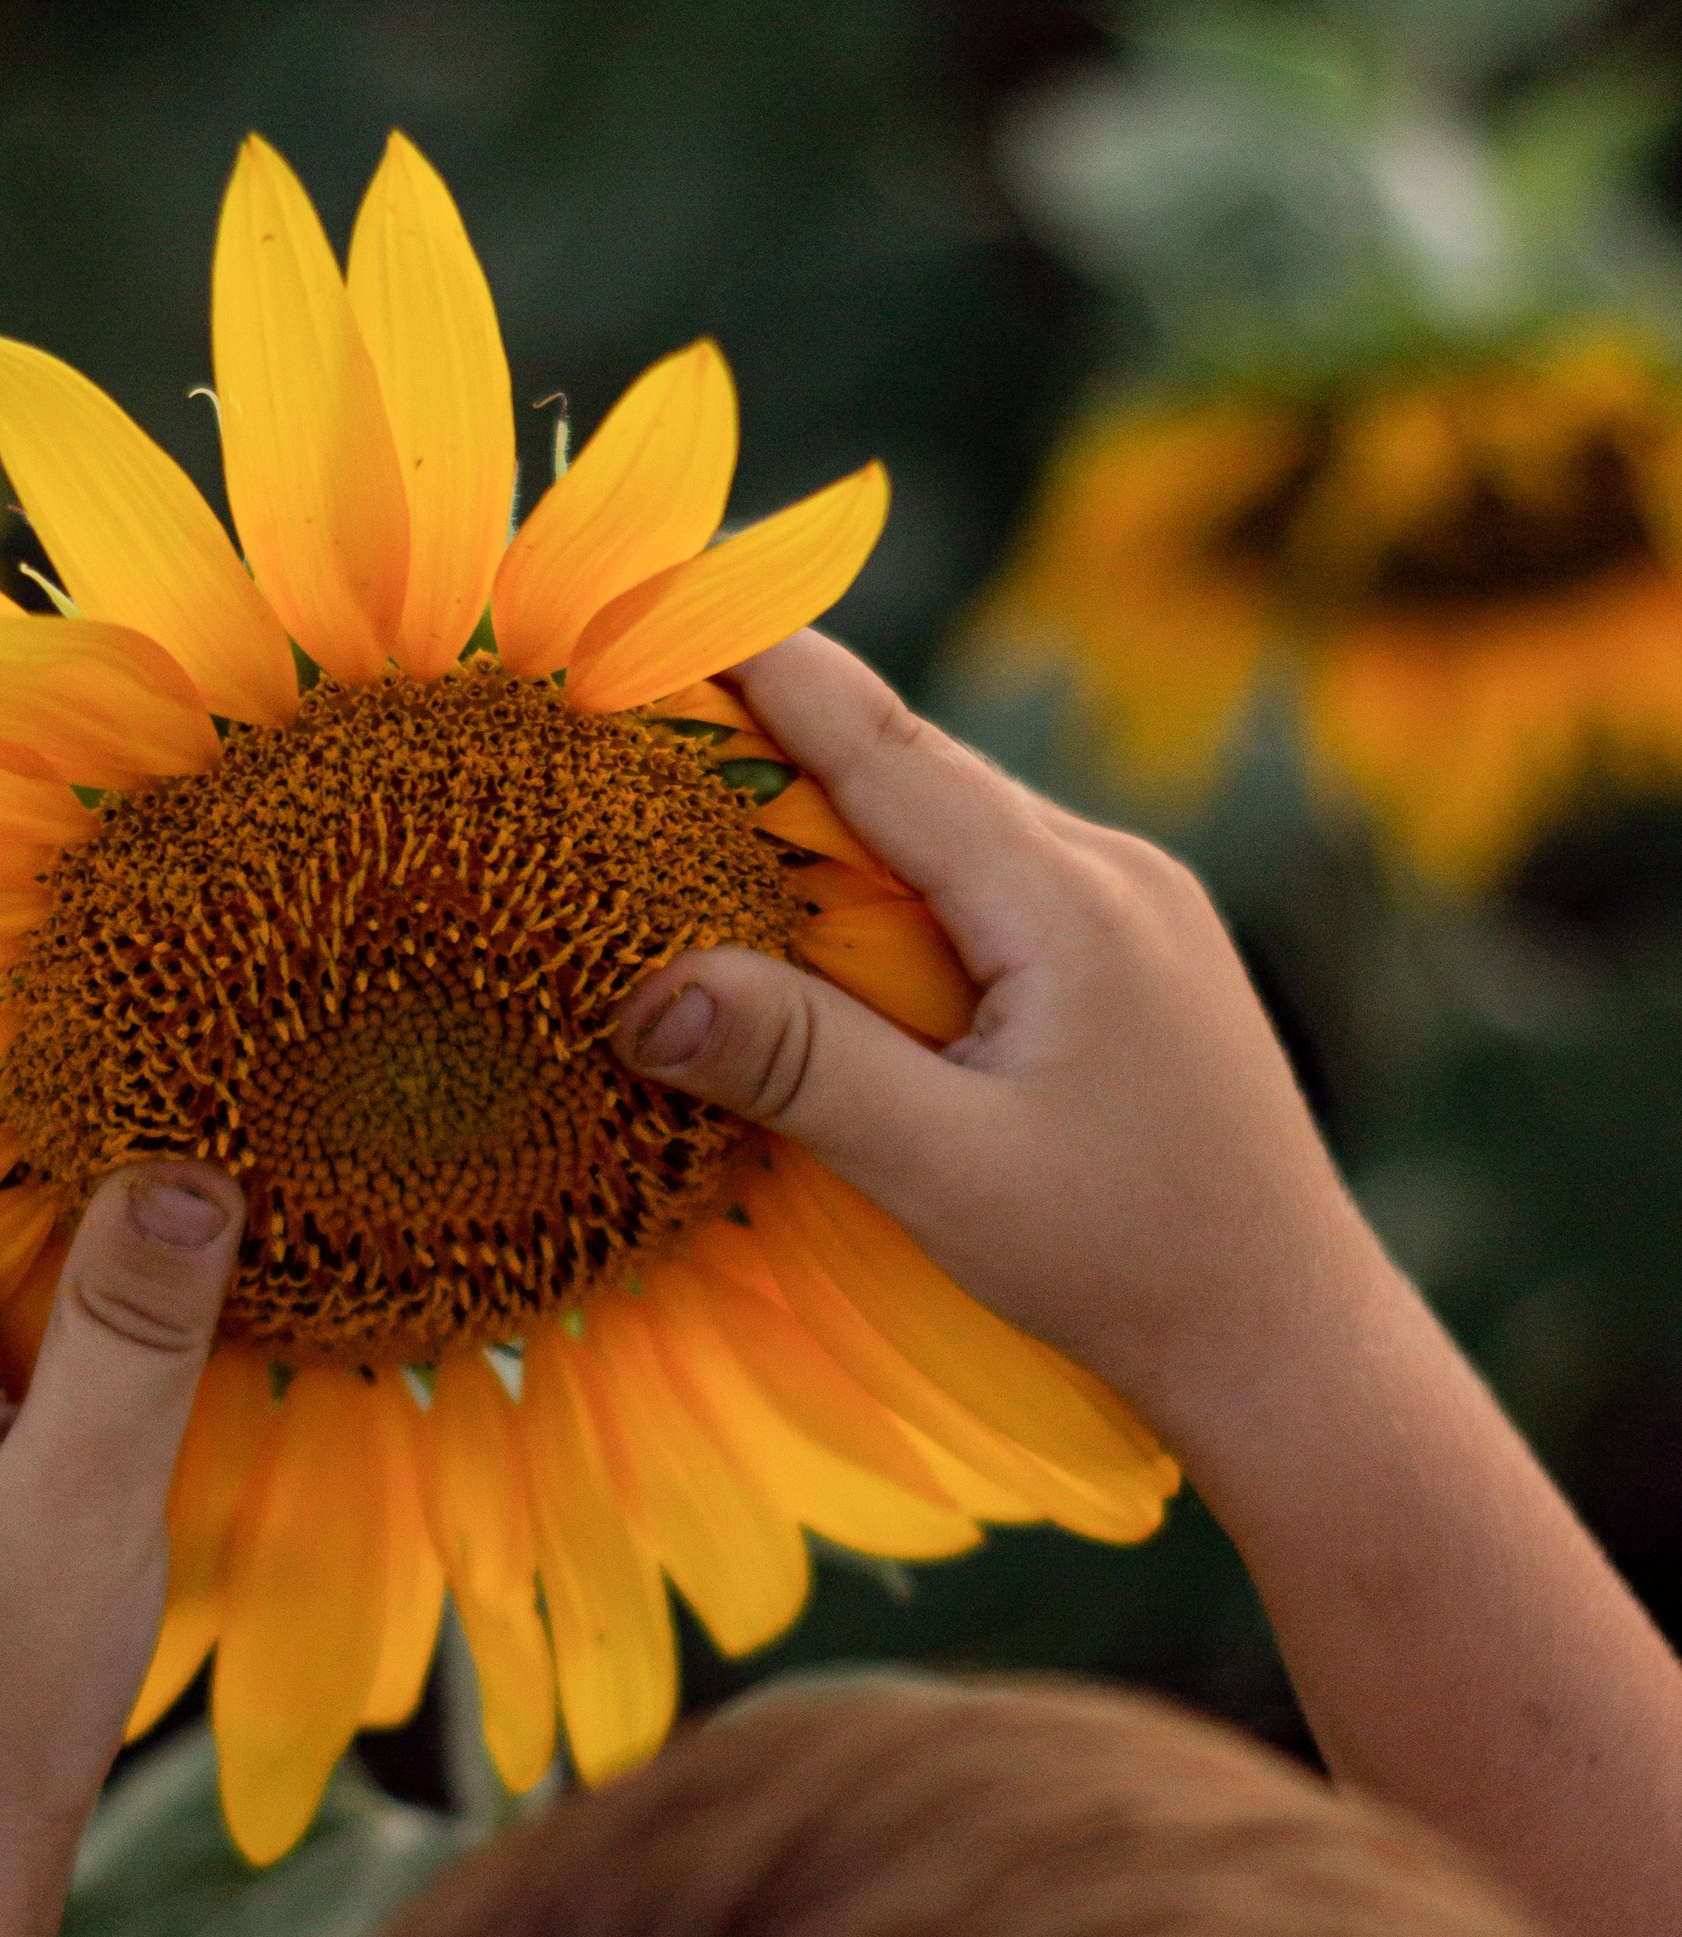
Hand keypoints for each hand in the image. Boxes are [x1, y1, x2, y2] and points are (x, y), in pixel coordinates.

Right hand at [613, 631, 1388, 1489]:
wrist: (1292, 1336)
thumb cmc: (1128, 1262)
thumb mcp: (944, 1172)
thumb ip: (799, 1067)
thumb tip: (643, 988)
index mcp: (1066, 897)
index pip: (884, 745)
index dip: (766, 666)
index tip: (666, 599)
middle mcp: (1111, 871)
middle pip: (914, 772)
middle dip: (780, 729)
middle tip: (645, 691)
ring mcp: (1137, 908)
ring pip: (956, 827)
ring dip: (839, 814)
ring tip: (708, 792)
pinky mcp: (1139, 958)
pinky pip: (996, 881)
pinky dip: (901, 878)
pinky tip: (839, 915)